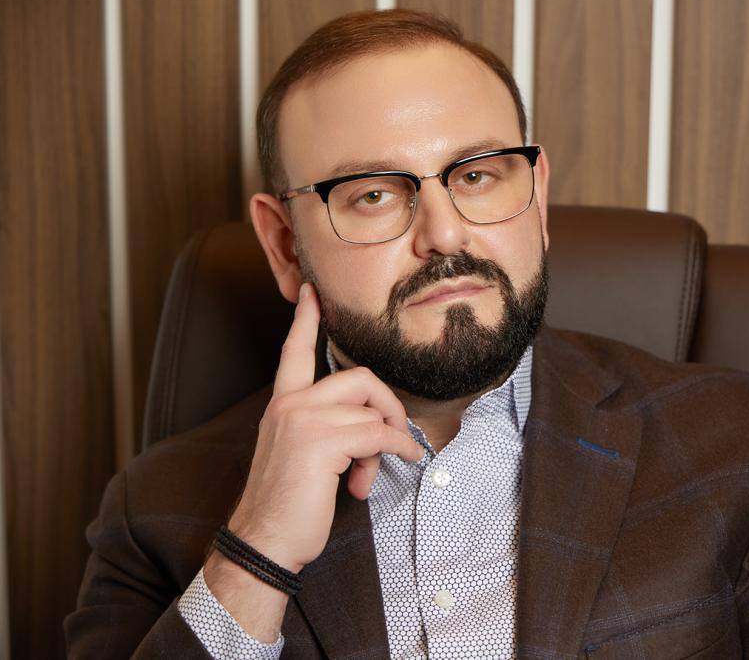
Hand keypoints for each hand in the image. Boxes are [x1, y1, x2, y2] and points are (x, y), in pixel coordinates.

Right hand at [226, 283, 423, 572]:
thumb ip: (332, 430)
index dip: (305, 319)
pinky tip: (398, 463)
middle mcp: (290, 404)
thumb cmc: (289, 505)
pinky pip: (379, 434)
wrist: (265, 541)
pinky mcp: (321, 442)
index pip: (293, 351)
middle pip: (359, 377)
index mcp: (283, 404)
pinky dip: (397, 449)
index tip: (312, 292)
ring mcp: (304, 420)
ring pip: (372, 411)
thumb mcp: (306, 456)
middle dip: (387, 406)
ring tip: (372, 474)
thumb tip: (375, 433)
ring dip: (388, 443)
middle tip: (392, 439)